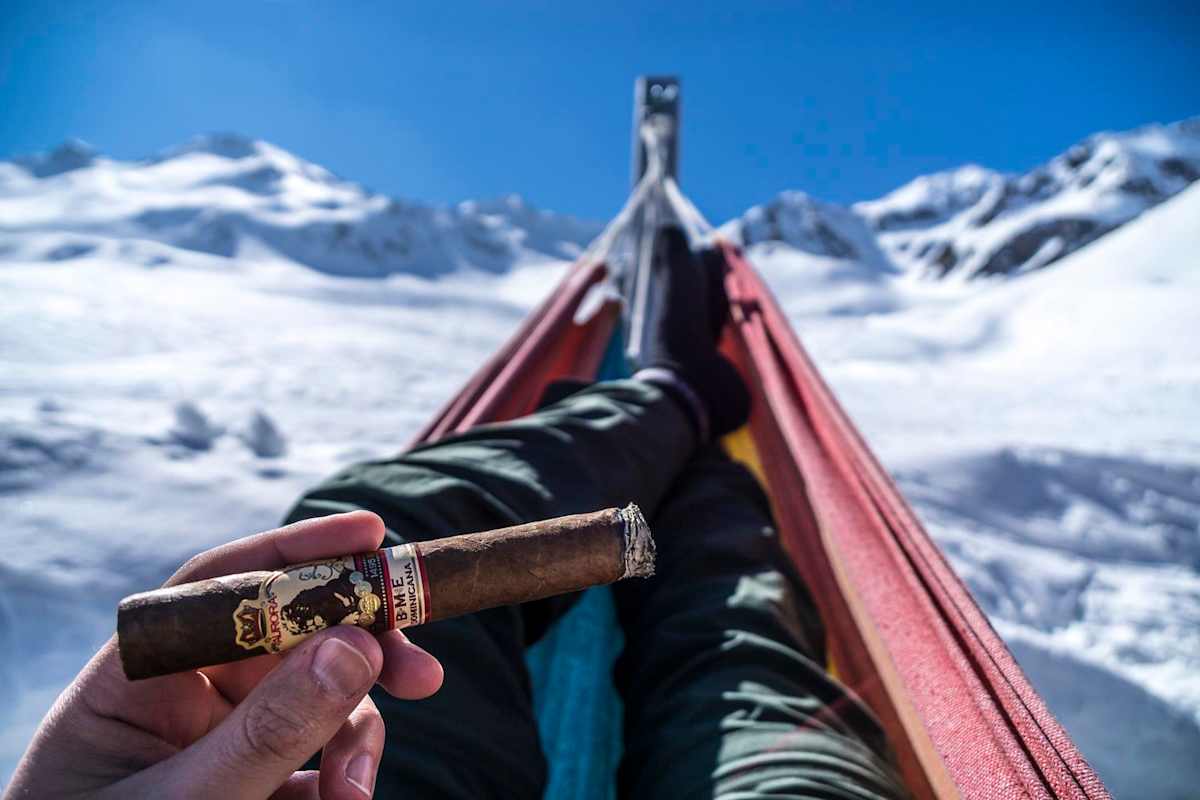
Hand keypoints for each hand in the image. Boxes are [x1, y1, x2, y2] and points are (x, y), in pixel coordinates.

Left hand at [5, 511, 442, 798]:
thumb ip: (268, 730)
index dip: (298, 552)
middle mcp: (185, 699)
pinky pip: (320, 760)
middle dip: (361, 651)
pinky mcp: (259, 787)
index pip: (221, 587)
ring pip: (320, 700)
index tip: (370, 534)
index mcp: (138, 678)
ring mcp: (225, 744)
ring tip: (354, 793)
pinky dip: (342, 779)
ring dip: (355, 738)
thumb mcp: (187, 799)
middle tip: (422, 674)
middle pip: (291, 636)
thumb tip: (357, 644)